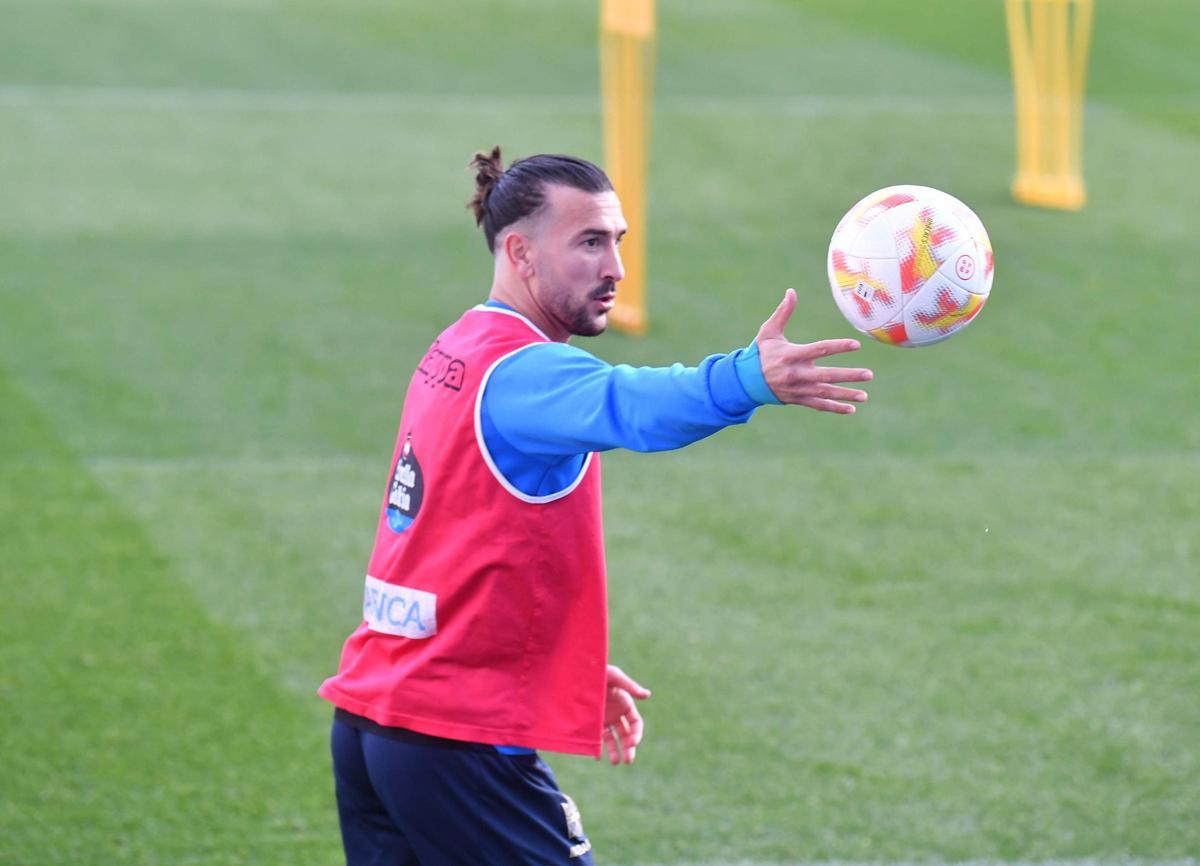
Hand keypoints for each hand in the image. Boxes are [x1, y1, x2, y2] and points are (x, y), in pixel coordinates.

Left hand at [601, 665, 650, 765]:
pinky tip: (598, 755)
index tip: (633, 743)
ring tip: (615, 762)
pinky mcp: (591, 722)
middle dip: (629, 747)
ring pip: (613, 738)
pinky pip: (597, 737)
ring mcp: (604, 718)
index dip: (636, 734)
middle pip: (626, 734)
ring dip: (615, 751)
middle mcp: (616, 713)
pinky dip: (598, 747)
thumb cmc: (597, 671)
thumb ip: (630, 686)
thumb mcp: (614, 676)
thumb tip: (648, 695)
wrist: (576, 672)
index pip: (636, 724)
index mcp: (625, 703)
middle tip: (628, 760)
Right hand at [755, 288, 872, 412]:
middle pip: (827, 375)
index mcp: (791, 355)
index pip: (819, 350)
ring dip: (846, 395)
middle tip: (869, 374)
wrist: (746, 381)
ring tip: (864, 396)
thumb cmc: (761, 353)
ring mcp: (798, 389)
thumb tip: (791, 291)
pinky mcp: (798, 399)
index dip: (838, 347)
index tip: (856, 345)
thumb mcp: (768, 331)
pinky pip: (819, 405)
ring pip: (825, 393)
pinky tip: (851, 409)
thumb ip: (783, 312)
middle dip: (848, 376)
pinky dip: (834, 408)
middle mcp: (796, 374)